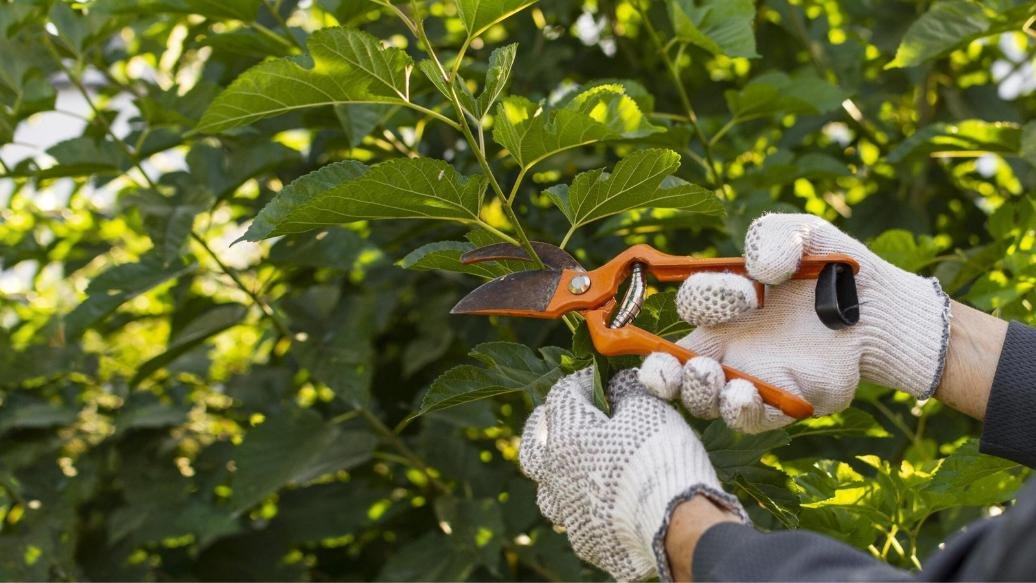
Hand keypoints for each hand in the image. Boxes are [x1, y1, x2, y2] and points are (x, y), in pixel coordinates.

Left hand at [519, 368, 746, 580]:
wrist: (676, 526)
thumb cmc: (658, 457)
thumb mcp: (648, 408)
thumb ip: (626, 390)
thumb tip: (619, 384)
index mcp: (565, 436)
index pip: (562, 395)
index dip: (583, 381)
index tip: (602, 379)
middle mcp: (556, 476)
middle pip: (534, 447)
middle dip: (545, 429)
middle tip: (562, 420)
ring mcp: (568, 513)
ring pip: (549, 491)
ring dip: (560, 475)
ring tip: (580, 468)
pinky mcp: (586, 542)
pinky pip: (577, 520)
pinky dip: (587, 508)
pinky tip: (606, 505)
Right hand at [638, 213, 950, 432]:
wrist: (882, 308)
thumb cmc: (835, 267)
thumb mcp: (803, 234)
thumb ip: (772, 236)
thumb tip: (759, 270)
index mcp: (724, 306)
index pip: (690, 307)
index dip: (705, 299)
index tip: (745, 292)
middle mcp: (729, 346)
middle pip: (674, 369)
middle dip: (660, 372)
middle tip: (669, 366)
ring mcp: (753, 379)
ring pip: (705, 400)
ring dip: (698, 392)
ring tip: (712, 377)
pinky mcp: (785, 403)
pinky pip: (751, 419)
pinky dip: (740, 411)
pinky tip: (743, 395)